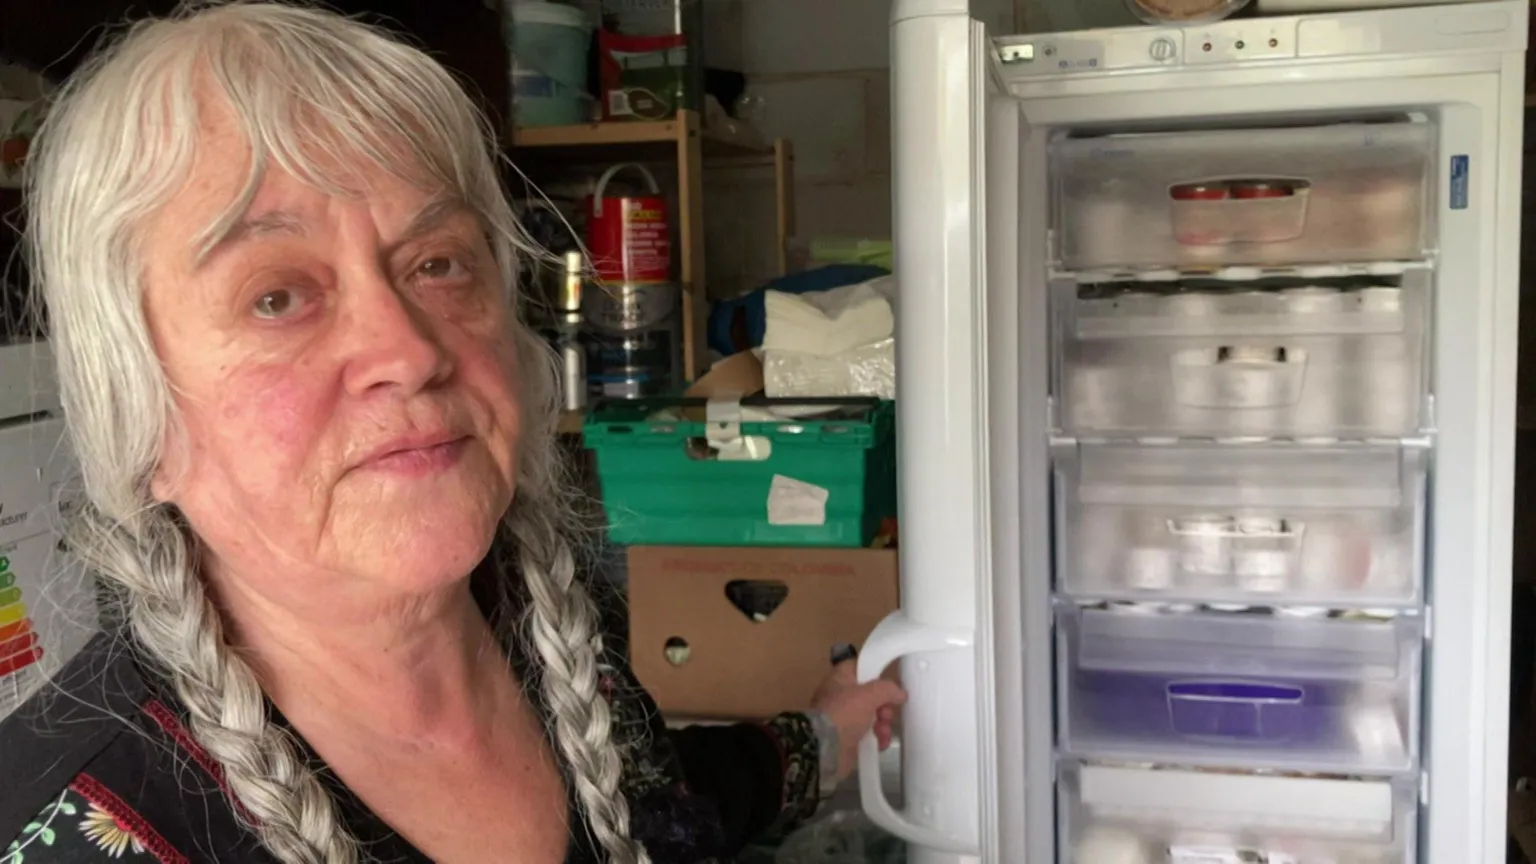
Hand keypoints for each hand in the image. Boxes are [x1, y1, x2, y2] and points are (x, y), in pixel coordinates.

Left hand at [809, 659, 906, 780]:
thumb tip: (900, 693)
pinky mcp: (847, 737)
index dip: (876, 673)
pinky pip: (868, 734)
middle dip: (884, 706)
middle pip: (871, 694)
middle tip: (886, 715)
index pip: (860, 667)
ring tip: (883, 733)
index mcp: (840, 678)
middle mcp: (841, 695)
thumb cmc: (845, 712)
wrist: (825, 748)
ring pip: (872, 715)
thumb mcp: (870, 694)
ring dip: (883, 724)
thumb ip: (888, 689)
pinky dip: (877, 738)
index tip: (889, 684)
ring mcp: (843, 717)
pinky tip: (881, 744)